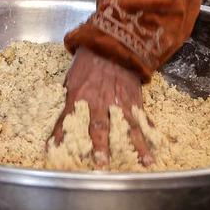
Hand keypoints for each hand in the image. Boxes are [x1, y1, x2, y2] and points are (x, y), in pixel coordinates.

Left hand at [51, 48, 152, 166]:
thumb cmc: (87, 64)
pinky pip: (142, 121)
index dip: (61, 136)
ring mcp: (119, 102)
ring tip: (141, 163)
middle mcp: (99, 102)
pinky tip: (153, 151)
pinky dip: (147, 136)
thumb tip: (59, 125)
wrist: (111, 45)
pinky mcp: (134, 101)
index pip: (67, 120)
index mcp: (79, 96)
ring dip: (133, 147)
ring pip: (126, 128)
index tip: (55, 152)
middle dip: (100, 147)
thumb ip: (67, 103)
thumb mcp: (71, 81)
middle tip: (101, 164)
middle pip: (99, 128)